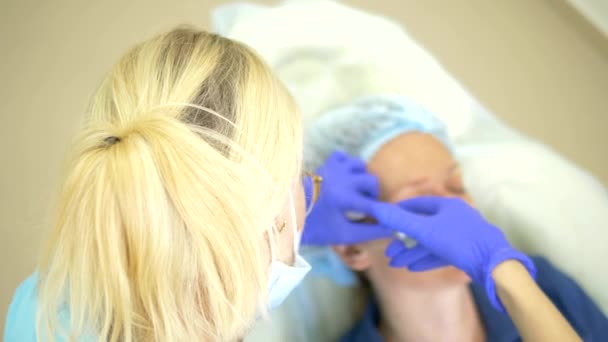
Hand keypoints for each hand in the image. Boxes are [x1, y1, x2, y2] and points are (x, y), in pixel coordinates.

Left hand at [301, 151, 393, 244]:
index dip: (384, 213)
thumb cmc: (315, 228)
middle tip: (366, 206)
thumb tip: (390, 231)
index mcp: (344, 199)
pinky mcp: (324, 164)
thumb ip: (368, 233)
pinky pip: (342, 157)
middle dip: (373, 194)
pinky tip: (343, 178)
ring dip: (362, 177)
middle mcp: (340, 179)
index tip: (386, 219)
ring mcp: (332, 169)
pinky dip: (346, 165)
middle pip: (371, 180)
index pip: (374, 205)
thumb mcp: (343, 235)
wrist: (287, 214)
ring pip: (359, 164)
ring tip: (356, 191)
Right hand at [373, 196, 534, 309]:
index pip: (418, 204)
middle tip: (388, 250)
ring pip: (431, 242)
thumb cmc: (458, 240)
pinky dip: (426, 259)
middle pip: (423, 226)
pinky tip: (413, 267)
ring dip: (412, 252)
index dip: (400, 211)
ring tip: (396, 263)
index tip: (386, 219)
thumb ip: (400, 220)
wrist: (493, 264)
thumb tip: (376, 208)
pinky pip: (441, 253)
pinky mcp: (465, 251)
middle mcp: (454, 217)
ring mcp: (461, 235)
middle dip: (403, 240)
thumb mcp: (425, 230)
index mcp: (446, 205)